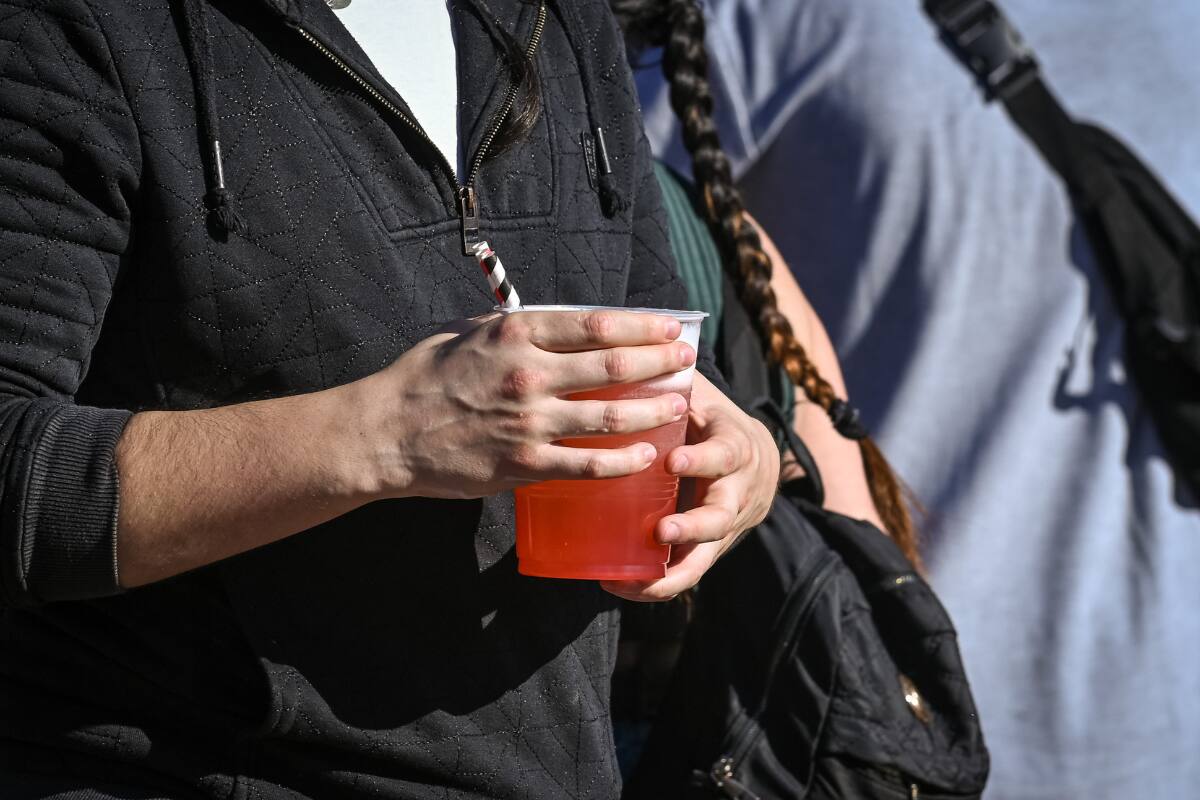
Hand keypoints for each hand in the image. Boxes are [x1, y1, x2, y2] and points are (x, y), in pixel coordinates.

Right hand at [352, 309, 696, 499]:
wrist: (386, 432)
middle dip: (659, 363)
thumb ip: (516, 327)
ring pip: (609, 415)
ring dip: (653, 410)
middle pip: (612, 366)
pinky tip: (645, 456)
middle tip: (686, 361)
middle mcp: (528, 372)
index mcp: (516, 333)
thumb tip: (562, 322)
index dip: (641, 326)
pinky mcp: (523, 464)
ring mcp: (528, 421)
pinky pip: (586, 464)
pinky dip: (622, 461)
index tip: (669, 327)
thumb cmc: (424, 377)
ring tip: (679, 407)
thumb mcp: (468, 332)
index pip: (595, 325)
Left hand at [602, 373, 778, 601]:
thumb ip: (673, 381)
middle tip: (662, 529)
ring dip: (671, 570)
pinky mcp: (707, 550)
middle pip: (722, 517)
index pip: (725, 455)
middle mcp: (735, 492)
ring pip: (705, 555)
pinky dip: (655, 585)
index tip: (674, 460)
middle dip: (692, 525)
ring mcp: (724, 527)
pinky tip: (618, 585)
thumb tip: (626, 342)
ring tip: (632, 577)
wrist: (757, 461)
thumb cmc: (712, 422)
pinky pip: (686, 575)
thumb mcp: (704, 397)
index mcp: (734, 448)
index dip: (703, 460)